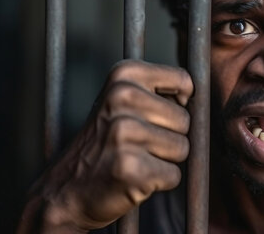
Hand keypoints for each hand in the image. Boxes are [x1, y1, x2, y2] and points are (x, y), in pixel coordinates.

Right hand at [18, 60, 192, 232]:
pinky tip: (134, 176)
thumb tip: (197, 95)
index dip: (180, 102)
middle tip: (138, 143)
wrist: (66, 189)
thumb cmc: (106, 142)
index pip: (185, 81)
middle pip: (186, 119)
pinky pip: (173, 175)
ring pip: (183, 148)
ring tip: (135, 158)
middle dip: (170, 136)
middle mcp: (122, 98)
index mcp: (124, 75)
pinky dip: (159, 181)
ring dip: (165, 159)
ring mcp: (124, 133)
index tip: (155, 114)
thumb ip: (160, 91)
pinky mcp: (129, 167)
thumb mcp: (123, 101)